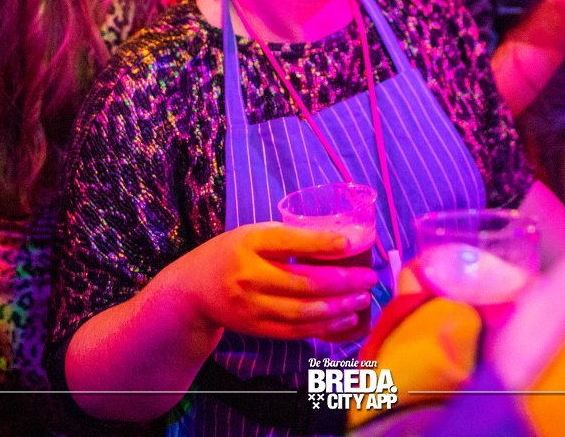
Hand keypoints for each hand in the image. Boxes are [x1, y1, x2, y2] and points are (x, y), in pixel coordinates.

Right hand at [180, 222, 377, 341]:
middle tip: (369, 278)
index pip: (291, 242)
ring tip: (363, 298)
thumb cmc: (233, 254)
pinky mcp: (256, 328)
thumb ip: (291, 238)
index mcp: (250, 242)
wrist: (194, 289)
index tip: (355, 242)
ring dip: (340, 307)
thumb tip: (343, 240)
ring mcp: (251, 306)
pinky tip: (345, 319)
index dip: (325, 244)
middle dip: (344, 282)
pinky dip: (325, 327)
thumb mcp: (254, 234)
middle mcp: (249, 275)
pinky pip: (296, 331)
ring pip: (304, 311)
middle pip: (305, 282)